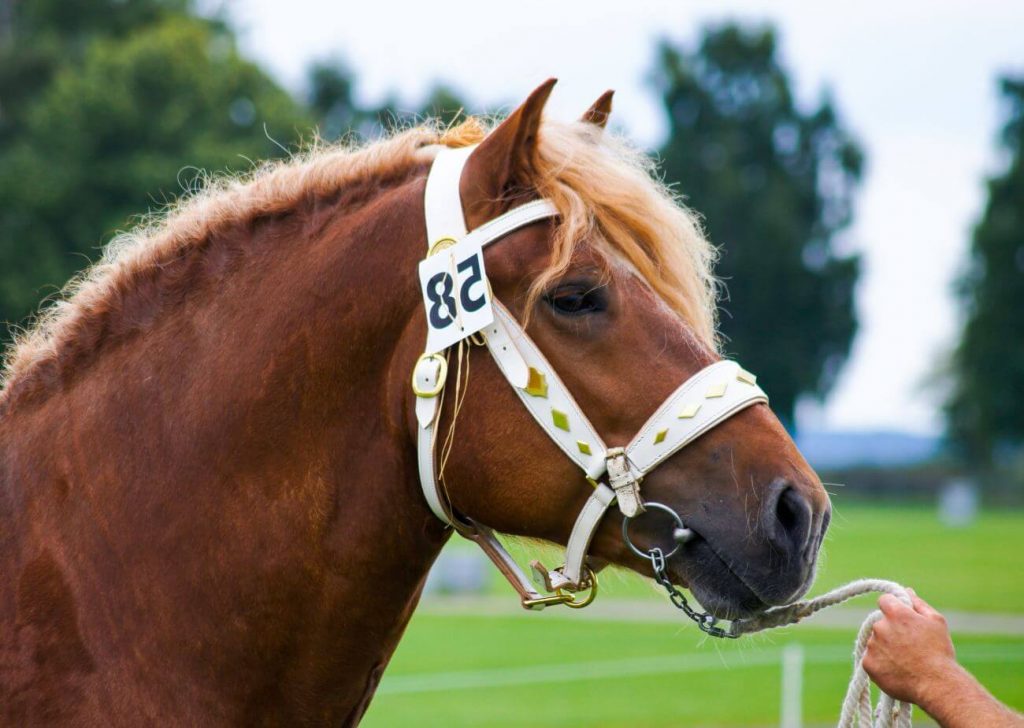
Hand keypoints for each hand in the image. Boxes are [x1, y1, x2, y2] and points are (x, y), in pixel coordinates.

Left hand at [862, 588, 958, 706]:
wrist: (937, 684)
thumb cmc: (939, 652)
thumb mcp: (936, 622)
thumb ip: (918, 604)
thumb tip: (906, 591)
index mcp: (895, 613)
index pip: (884, 600)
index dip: (893, 608)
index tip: (902, 619)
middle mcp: (880, 626)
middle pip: (880, 623)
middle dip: (891, 630)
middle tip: (908, 645)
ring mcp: (872, 645)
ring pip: (875, 641)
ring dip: (885, 647)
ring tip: (905, 660)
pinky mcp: (868, 664)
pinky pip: (871, 659)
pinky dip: (881, 663)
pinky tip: (897, 670)